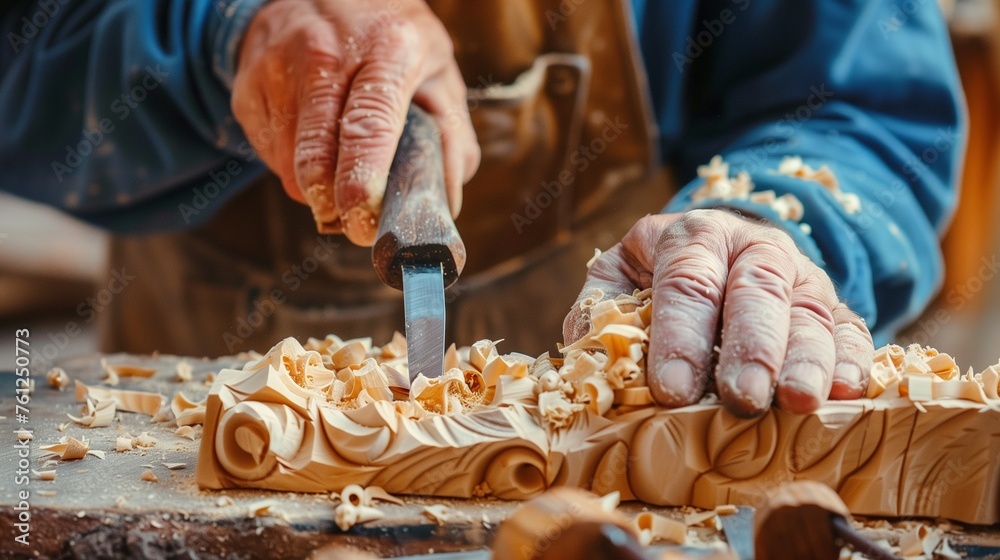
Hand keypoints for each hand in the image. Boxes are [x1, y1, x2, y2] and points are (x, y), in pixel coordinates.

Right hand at [232, 0, 479, 244]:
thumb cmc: (388, 39)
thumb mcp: (437, 69)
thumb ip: (451, 137)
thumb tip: (443, 204)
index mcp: (386, 48)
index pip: (369, 124)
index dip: (362, 180)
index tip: (364, 219)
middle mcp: (325, 53)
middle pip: (316, 154)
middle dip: (334, 205)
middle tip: (356, 225)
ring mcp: (277, 68)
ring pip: (289, 165)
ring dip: (316, 189)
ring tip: (341, 174)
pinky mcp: (247, 87)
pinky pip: (268, 156)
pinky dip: (294, 169)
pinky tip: (315, 145)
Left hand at [564, 209, 873, 416]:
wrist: (723, 243)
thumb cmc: (660, 274)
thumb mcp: (620, 275)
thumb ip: (601, 310)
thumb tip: (587, 357)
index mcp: (692, 236)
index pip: (686, 281)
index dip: (680, 335)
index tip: (672, 390)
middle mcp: (751, 246)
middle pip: (757, 291)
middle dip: (751, 348)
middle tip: (743, 399)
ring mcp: (799, 274)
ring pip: (809, 311)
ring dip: (807, 359)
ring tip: (799, 402)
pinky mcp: (833, 304)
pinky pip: (851, 328)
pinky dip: (853, 360)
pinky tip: (848, 392)